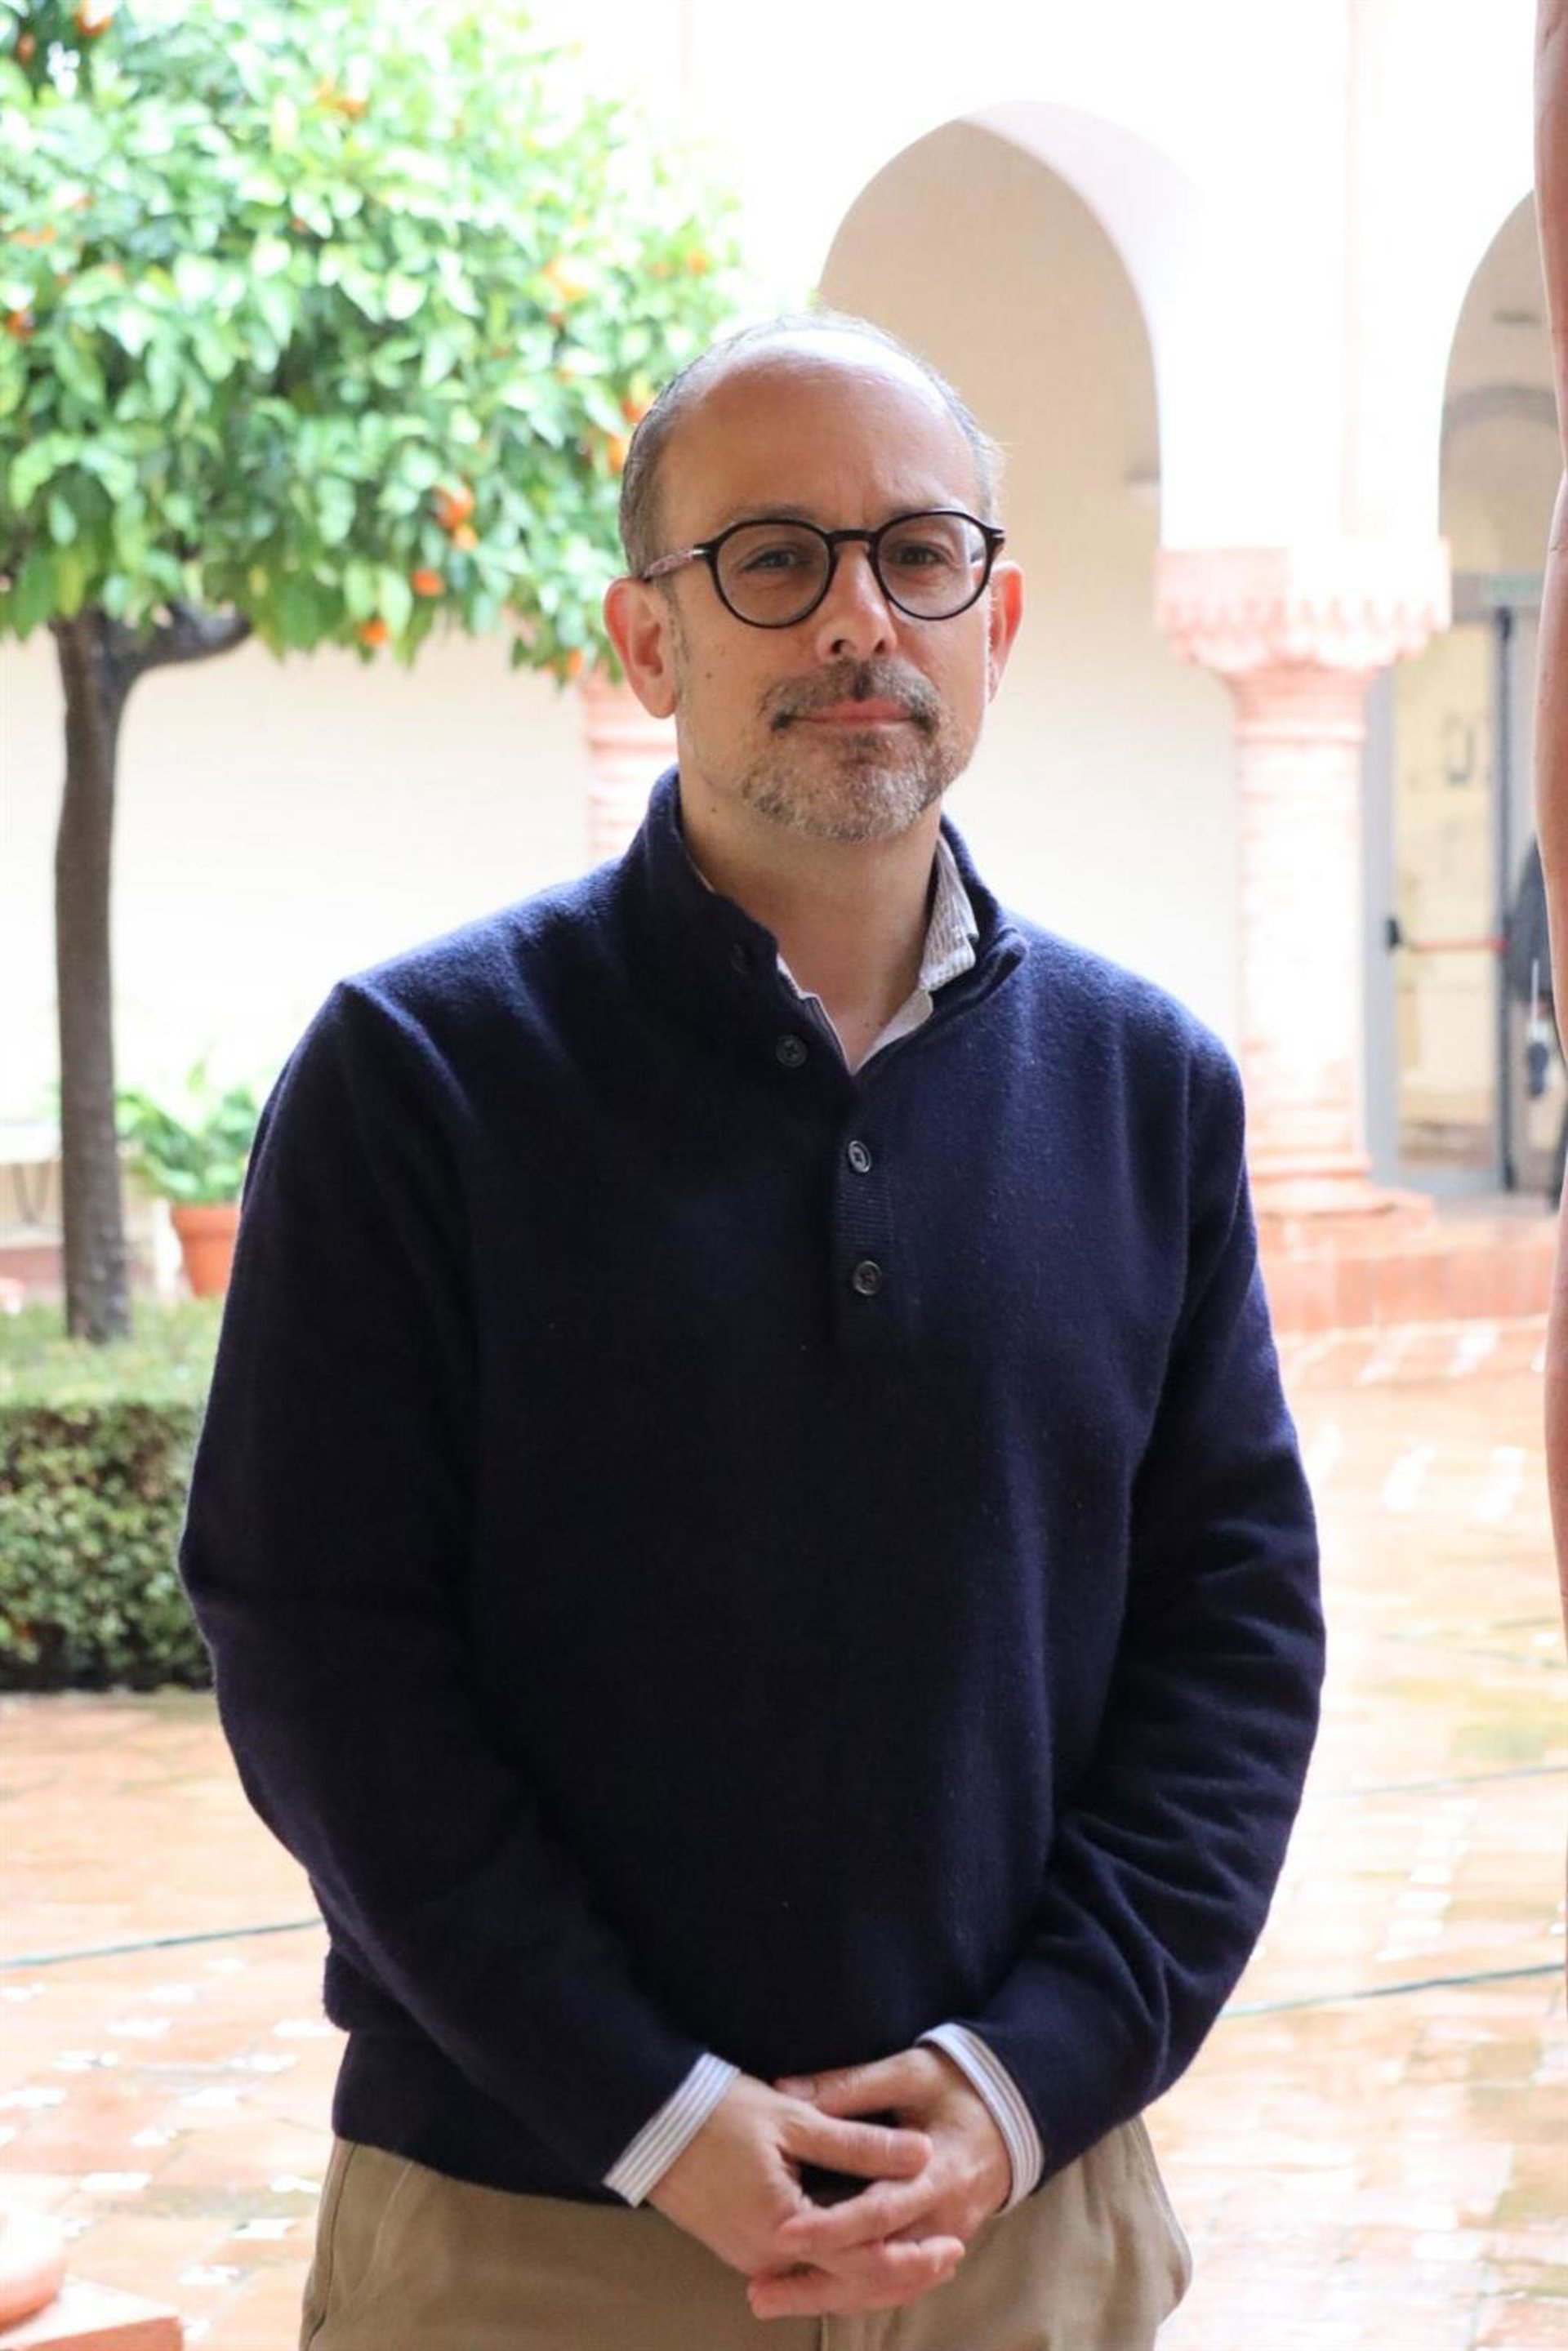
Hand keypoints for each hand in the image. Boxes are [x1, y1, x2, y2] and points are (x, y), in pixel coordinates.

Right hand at [646, 2074, 963, 2313]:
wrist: (649, 2119)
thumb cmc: (720, 2111)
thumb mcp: (794, 2120)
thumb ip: (859, 2144)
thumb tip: (922, 2155)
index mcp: (784, 2230)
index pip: (864, 2259)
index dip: (914, 2255)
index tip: (955, 2243)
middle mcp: (767, 2257)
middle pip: (849, 2282)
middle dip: (902, 2273)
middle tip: (950, 2257)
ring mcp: (750, 2255)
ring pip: (826, 2280)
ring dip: (874, 2272)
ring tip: (919, 2258)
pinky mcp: (740, 2244)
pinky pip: (803, 2268)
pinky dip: (841, 2265)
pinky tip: (864, 2247)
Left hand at [746, 2047, 1010, 2320]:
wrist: (1012, 2113)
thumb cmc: (956, 2086)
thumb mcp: (909, 2071)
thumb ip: (851, 2085)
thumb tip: (787, 2090)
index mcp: (939, 2172)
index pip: (880, 2211)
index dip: (830, 2226)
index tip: (782, 2233)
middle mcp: (943, 2218)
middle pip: (878, 2266)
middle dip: (817, 2282)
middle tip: (758, 2291)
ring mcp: (944, 2239)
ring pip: (884, 2286)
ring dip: (828, 2296)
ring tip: (770, 2298)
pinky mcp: (938, 2246)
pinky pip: (896, 2283)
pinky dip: (856, 2294)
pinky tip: (813, 2295)